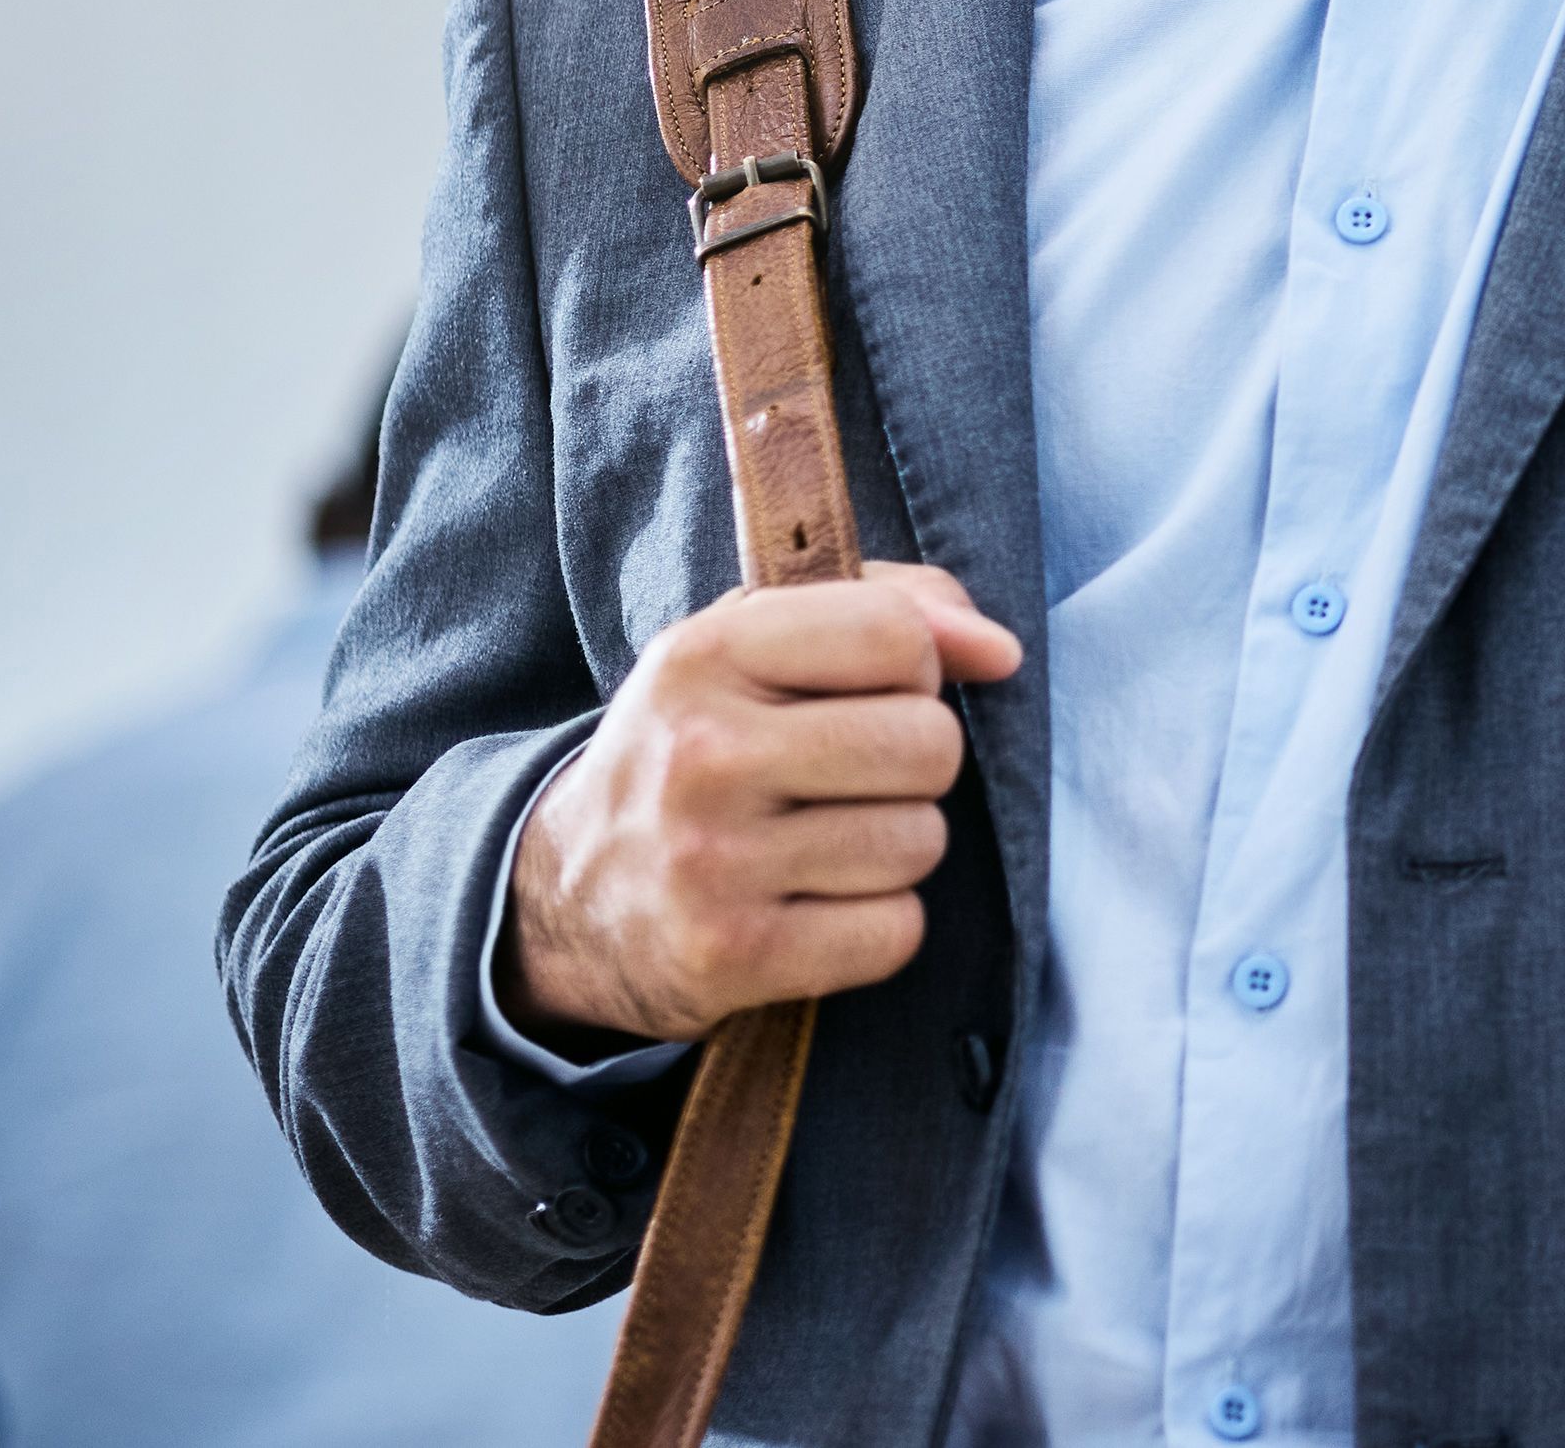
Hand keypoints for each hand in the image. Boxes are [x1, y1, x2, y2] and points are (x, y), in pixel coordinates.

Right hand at [497, 561, 1021, 1049]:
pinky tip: (816, 908)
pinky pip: (895, 931)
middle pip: (928, 743)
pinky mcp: (733, 957)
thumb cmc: (698, 748)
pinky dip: (877, 926)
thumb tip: (1000, 652)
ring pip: (919, 841)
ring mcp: (712, 862)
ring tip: (825, 844)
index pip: (895, 635)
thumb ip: (891, 606)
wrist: (564, 898)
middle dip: (915, 764)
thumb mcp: (757, 647)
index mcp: (702, 655)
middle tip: (851, 780)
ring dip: (896, 848)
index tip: (868, 693)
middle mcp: (701, 753)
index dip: (913, 668)